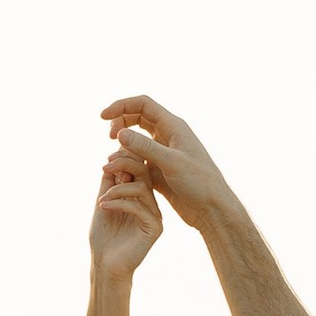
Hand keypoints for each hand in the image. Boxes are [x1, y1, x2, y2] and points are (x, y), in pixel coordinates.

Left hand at [88, 147, 162, 279]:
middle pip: (144, 173)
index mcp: (140, 196)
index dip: (125, 159)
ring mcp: (155, 216)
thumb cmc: (104, 236)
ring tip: (101, 199)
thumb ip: (109, 181)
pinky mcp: (155, 228)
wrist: (105, 264)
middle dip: (124, 166)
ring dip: (117, 189)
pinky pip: (139, 207)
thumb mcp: (104, 201)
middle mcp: (151, 204)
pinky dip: (119, 203)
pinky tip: (103, 206)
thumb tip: (113, 156)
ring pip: (142, 188)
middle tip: (106, 168)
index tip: (106, 161)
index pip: (139, 168)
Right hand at [100, 93, 234, 225]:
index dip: (121, 106)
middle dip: (120, 124)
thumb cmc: (200, 184)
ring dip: (122, 148)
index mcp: (174, 127)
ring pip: (136, 141)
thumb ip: (145, 147)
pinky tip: (121, 176)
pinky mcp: (160, 171)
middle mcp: (169, 136)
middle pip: (138, 118)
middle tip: (109, 138)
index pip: (143, 104)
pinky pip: (138, 160)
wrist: (212, 210)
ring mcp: (163, 153)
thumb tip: (120, 132)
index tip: (102, 117)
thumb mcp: (171, 163)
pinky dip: (127, 164)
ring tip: (113, 163)